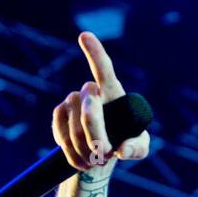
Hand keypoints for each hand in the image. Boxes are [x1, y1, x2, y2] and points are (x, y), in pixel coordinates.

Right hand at [51, 31, 150, 173]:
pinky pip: (61, 133)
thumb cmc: (124, 143)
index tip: (84, 36)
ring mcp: (72, 101)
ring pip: (75, 127)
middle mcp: (90, 92)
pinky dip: (71, 152)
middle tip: (104, 153)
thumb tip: (122, 150)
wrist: (99, 154)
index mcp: (113, 93)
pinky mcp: (59, 114)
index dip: (94, 53)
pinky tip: (80, 159)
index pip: (103, 69)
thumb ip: (136, 148)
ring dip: (85, 149)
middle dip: (96, 135)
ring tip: (95, 160)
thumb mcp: (138, 148)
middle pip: (89, 110)